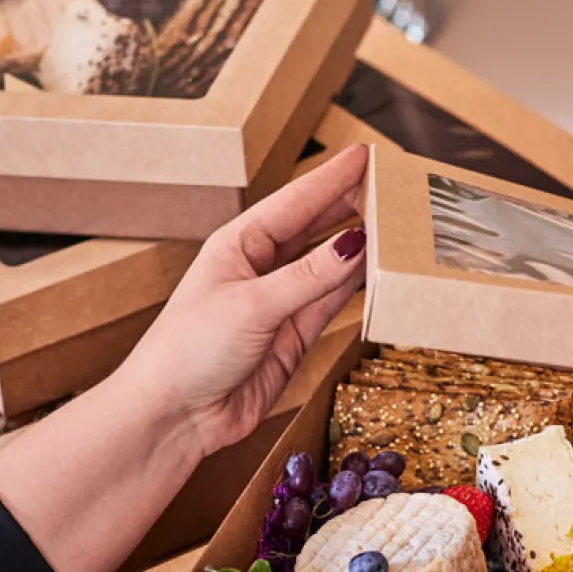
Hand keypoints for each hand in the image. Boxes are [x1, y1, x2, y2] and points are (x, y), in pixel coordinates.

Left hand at [119, 144, 369, 460]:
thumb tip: (357, 244)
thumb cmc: (190, 350)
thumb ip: (309, 277)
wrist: (175, 416)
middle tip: (392, 185)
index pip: (295, 202)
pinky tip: (379, 270)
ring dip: (360, 248)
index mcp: (238, 243)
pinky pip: (330, 304)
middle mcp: (259, 268)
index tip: (367, 156)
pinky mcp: (292, 338)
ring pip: (329, 266)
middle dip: (351, 206)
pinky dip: (356, 288)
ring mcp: (278, 303)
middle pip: (315, 228)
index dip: (332, 178)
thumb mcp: (253, 305)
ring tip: (398, 224)